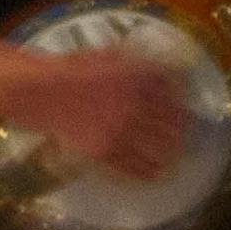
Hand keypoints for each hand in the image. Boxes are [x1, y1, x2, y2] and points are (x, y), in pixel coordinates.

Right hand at [0, 39, 185, 179]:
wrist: (41, 90)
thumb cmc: (73, 69)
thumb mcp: (112, 55)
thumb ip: (141, 63)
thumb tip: (169, 70)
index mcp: (138, 79)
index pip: (176, 97)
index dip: (185, 108)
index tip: (189, 115)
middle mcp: (135, 105)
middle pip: (173, 125)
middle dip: (183, 133)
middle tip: (186, 139)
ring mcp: (121, 130)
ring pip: (160, 149)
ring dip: (171, 154)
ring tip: (175, 158)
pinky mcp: (105, 151)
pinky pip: (135, 167)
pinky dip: (148, 172)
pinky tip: (156, 174)